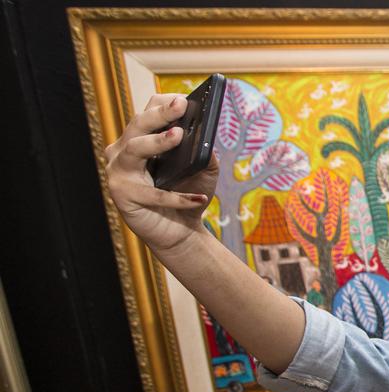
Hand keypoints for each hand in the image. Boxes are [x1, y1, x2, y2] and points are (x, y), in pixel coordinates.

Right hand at [104, 94, 218, 253]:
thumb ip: (204, 151)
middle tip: (181, 106)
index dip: (164, 104)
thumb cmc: (188, 193)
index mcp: (140, 139)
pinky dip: (177, 198)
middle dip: (159, 114)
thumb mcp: (203, 169)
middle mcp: (123, 151)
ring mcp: (118, 172)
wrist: (181, 231)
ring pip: (134, 150)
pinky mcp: (122, 196)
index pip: (146, 113)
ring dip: (157, 142)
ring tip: (179, 136)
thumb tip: (206, 135)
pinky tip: (199, 198)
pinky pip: (152, 194)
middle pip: (138, 125)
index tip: (184, 99)